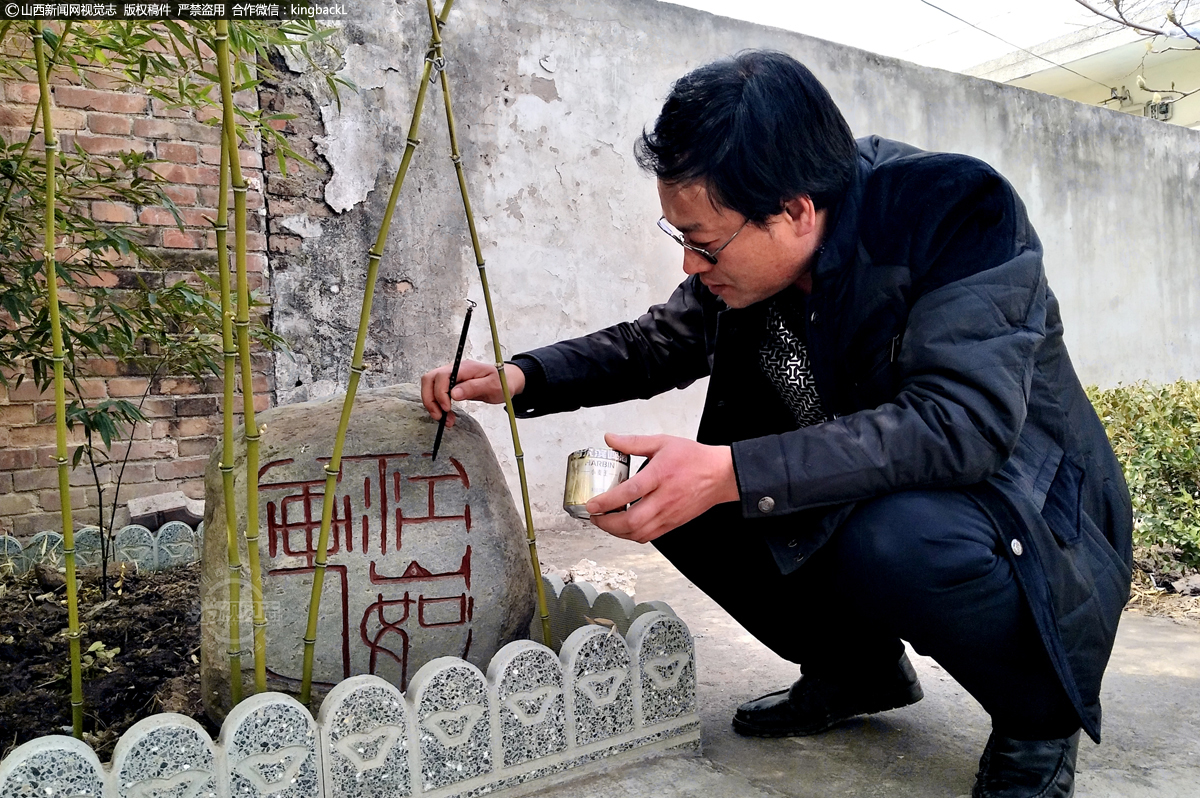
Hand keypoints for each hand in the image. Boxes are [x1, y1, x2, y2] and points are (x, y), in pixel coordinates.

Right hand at [419, 360, 525, 427]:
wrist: (507, 381)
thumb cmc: (502, 382)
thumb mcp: (492, 386)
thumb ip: (473, 388)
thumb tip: (453, 394)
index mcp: (464, 367)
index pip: (442, 376)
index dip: (440, 393)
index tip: (447, 408)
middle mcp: (454, 369)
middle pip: (430, 379)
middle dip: (430, 399)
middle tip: (439, 416)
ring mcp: (451, 376)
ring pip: (430, 386)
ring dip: (433, 404)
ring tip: (444, 419)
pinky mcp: (450, 385)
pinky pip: (437, 393)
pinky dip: (438, 405)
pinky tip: (447, 416)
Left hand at [587, 432, 738, 543]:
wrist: (720, 475)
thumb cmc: (694, 459)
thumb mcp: (663, 442)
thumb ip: (634, 442)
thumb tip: (610, 439)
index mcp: (660, 475)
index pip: (629, 492)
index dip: (607, 501)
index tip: (591, 503)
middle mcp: (664, 499)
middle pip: (632, 521)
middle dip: (607, 523)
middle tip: (594, 516)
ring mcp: (669, 514)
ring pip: (639, 533)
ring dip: (617, 532)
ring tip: (604, 522)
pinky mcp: (673, 523)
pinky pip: (649, 536)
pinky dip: (631, 535)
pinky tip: (623, 527)